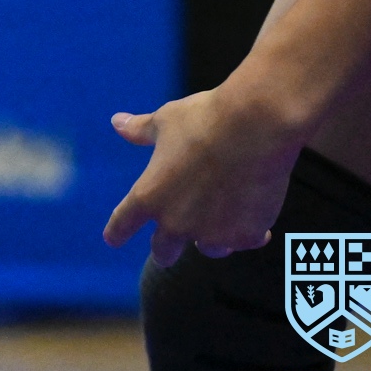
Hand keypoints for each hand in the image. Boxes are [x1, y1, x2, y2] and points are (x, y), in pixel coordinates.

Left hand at [103, 86, 304, 266]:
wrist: (256, 127)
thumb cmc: (204, 119)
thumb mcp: (165, 121)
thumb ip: (140, 131)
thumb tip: (116, 122)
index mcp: (149, 195)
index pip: (123, 222)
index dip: (116, 231)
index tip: (113, 240)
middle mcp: (176, 222)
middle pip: (163, 250)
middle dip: (164, 251)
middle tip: (166, 251)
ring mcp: (212, 233)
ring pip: (208, 249)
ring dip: (210, 241)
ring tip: (217, 229)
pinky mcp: (245, 235)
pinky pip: (243, 242)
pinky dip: (247, 234)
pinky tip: (258, 228)